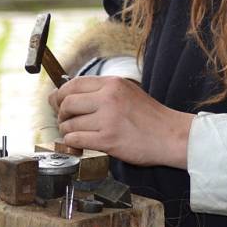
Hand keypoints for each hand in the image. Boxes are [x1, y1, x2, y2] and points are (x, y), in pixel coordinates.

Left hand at [49, 76, 194, 167]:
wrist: (171, 135)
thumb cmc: (150, 116)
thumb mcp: (128, 92)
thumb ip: (103, 91)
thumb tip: (72, 94)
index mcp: (113, 83)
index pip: (74, 84)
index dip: (60, 94)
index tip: (56, 101)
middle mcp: (108, 98)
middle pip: (67, 102)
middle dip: (60, 113)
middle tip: (64, 120)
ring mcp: (107, 119)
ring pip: (69, 123)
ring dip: (67, 130)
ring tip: (75, 133)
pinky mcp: (108, 140)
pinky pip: (76, 138)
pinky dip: (73, 142)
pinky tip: (80, 143)